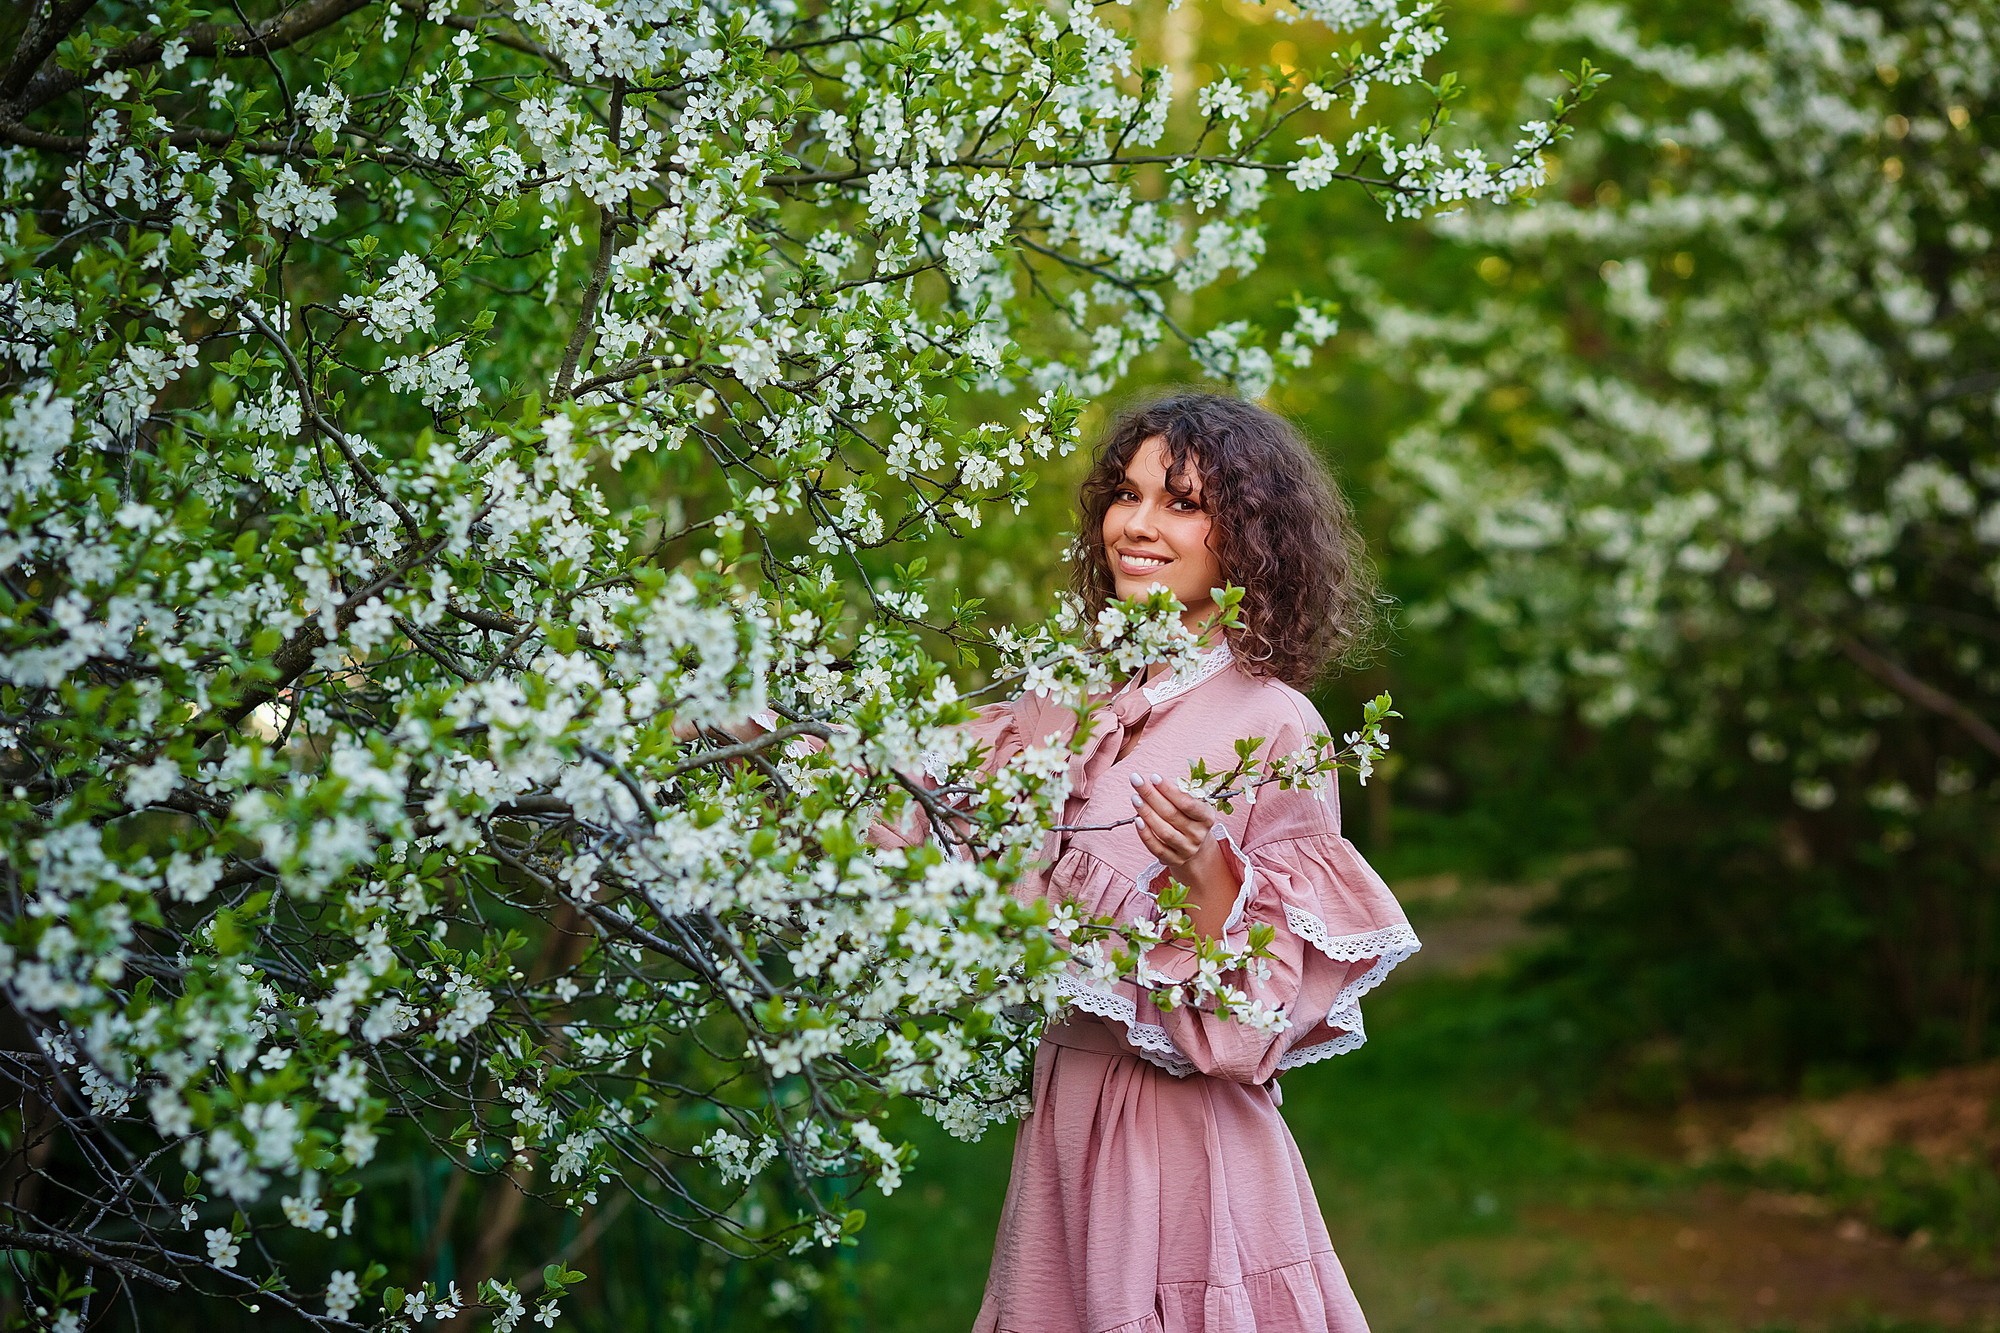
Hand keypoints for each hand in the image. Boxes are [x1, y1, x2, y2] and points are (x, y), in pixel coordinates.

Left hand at [1129, 773, 1239, 937]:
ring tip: (1135, 798)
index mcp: (1206, 818)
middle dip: (1152, 795)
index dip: (1169, 790)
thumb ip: (1179, 793)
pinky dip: (1145, 834)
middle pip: (1172, 814)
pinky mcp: (1173, 860)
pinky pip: (1157, 848)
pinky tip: (1137, 820)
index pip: (1188, 803)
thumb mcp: (1193, 804)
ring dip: (1147, 813)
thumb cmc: (1189, 818)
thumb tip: (1156, 782)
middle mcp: (1198, 835)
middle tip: (1136, 780)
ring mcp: (1186, 850)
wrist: (1194, 847)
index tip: (1153, 777)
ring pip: (1164, 832)